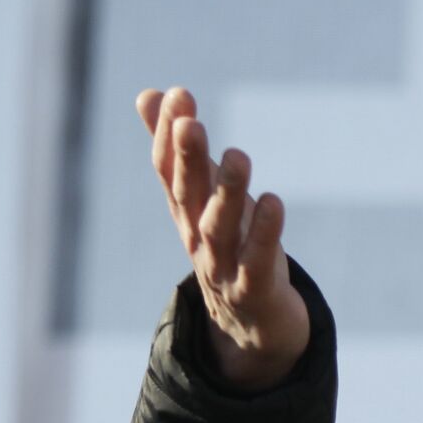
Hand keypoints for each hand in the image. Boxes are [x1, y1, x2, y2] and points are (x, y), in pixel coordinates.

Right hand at [137, 87, 308, 390]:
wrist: (251, 328)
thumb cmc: (230, 251)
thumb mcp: (205, 200)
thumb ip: (181, 151)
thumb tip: (149, 94)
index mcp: (185, 214)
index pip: (169, 171)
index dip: (168, 134)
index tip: (179, 94)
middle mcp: (197, 239)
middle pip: (188, 196)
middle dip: (186, 159)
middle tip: (189, 122)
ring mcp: (223, 267)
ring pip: (220, 228)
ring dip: (226, 192)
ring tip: (237, 155)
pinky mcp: (254, 290)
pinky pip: (257, 261)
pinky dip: (264, 234)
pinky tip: (273, 203)